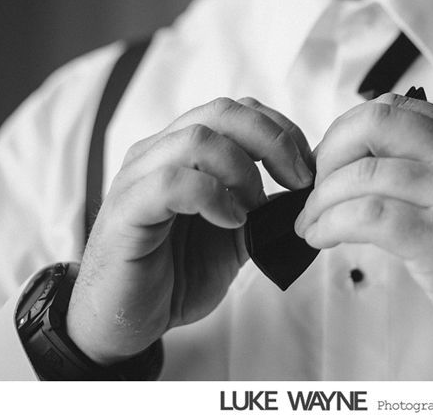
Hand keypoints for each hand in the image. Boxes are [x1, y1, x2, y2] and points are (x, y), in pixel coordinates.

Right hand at [66, 97, 313, 365]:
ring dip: (242, 171)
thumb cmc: (175, 275)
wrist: (123, 322)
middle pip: (221, 112)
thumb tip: (309, 189)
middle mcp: (158, 152)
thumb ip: (265, 207)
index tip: (308, 169)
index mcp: (183, 150)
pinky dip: (212, 196)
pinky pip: (171, 181)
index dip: (280, 130)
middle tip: (298, 180)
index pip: (237, 111)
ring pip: (197, 139)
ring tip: (255, 209)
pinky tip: (231, 222)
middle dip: (272, 141)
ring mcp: (138, 177)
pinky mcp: (126, 210)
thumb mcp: (236, 236)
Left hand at [296, 93, 432, 379]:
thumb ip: (430, 159)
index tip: (327, 163)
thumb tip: (359, 152)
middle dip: (327, 153)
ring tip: (312, 222)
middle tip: (314, 187)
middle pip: (372, 123)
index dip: (344, 133)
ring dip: (321, 200)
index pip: (389, 107)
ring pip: (362, 174)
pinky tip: (322, 237)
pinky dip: (331, 224)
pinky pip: (368, 217)